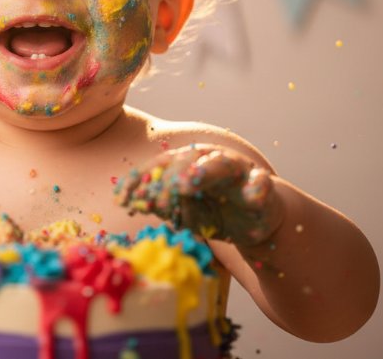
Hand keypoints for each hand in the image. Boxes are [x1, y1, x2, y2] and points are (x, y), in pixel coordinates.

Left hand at [115, 144, 282, 247]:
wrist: (254, 222)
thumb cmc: (214, 211)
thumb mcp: (184, 212)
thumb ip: (163, 205)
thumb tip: (136, 202)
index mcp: (186, 163)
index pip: (158, 166)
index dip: (139, 180)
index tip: (121, 199)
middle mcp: (209, 160)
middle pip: (186, 160)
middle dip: (168, 178)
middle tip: (155, 199)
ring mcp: (237, 170)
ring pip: (221, 163)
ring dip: (203, 171)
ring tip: (188, 182)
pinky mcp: (261, 185)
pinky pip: (260, 182)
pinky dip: (257, 187)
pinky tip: (251, 195)